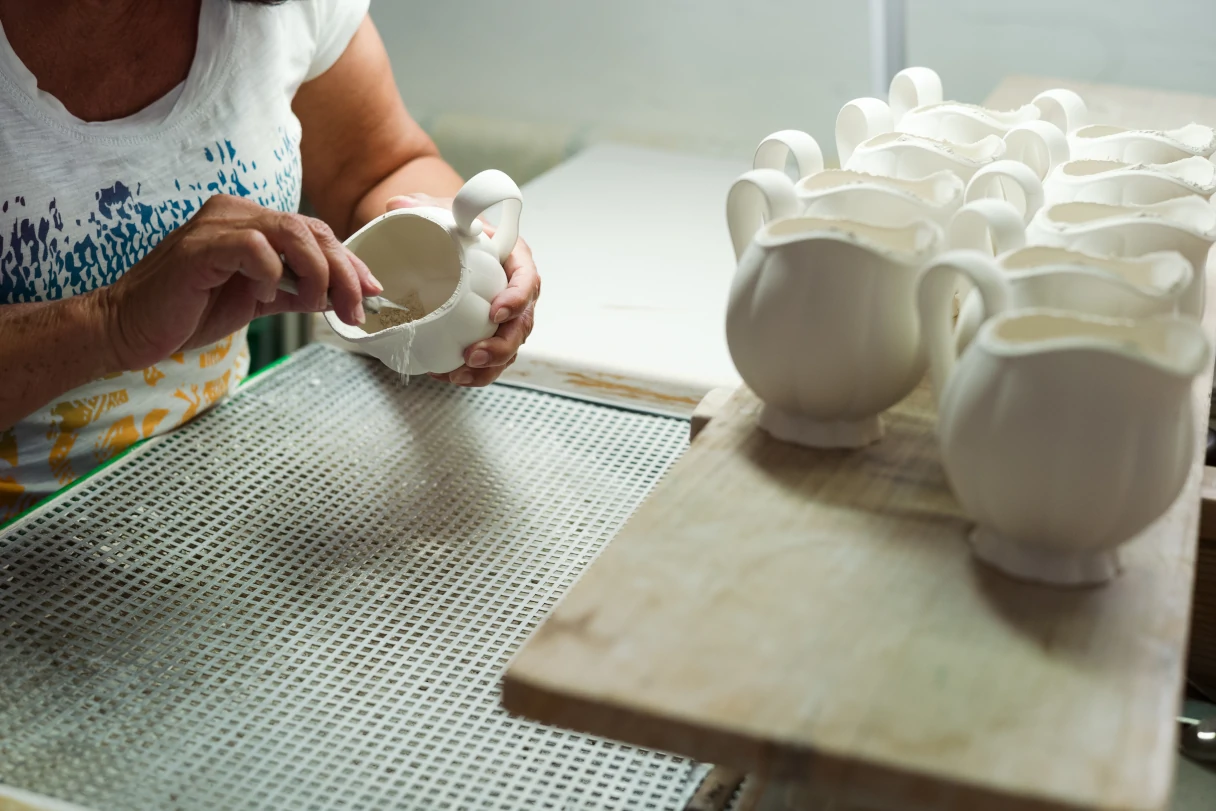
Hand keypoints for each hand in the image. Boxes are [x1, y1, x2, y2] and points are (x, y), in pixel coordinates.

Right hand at [99, 194, 382, 370]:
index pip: (316, 232)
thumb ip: (298, 291)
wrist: (131, 328)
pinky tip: (264, 297)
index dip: (350, 262)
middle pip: (312, 229)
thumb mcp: (259, 300)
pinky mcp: (198, 248)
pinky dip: (272, 274)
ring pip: (291, 232)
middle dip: (344, 272)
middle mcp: (236, 213)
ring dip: (317, 272)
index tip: (373, 292)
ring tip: (315, 305)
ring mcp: (216, 226)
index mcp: (252, 222)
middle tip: (355, 310)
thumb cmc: (190, 311)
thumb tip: (343, 294)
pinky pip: (254, 248)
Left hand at [385, 193, 538, 386]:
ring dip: (489, 367)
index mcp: (514, 259)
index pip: (527, 280)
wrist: (450, 242)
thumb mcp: (441, 211)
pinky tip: (450, 376)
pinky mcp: (492, 334)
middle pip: (522, 324)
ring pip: (510, 348)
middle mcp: (517, 291)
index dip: (517, 300)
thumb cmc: (455, 227)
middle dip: (502, 346)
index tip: (495, 314)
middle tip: (473, 356)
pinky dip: (475, 373)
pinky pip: (493, 359)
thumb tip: (397, 207)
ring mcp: (507, 316)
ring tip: (460, 376)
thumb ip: (422, 207)